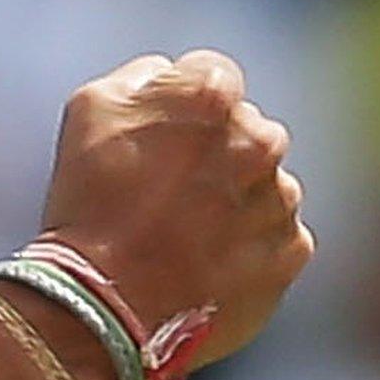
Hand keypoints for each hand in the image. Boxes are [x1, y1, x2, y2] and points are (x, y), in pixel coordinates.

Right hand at [38, 50, 314, 370]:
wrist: (105, 303)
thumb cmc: (88, 200)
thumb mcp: (90, 108)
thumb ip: (143, 76)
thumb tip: (170, 76)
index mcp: (212, 96)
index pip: (212, 76)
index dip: (180, 103)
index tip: (157, 135)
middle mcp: (260, 140)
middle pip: (246, 128)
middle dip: (214, 149)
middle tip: (166, 187)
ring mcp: (280, 199)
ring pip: (265, 182)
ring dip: (234, 196)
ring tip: (183, 230)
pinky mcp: (290, 252)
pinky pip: (276, 234)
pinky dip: (247, 243)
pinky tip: (203, 259)